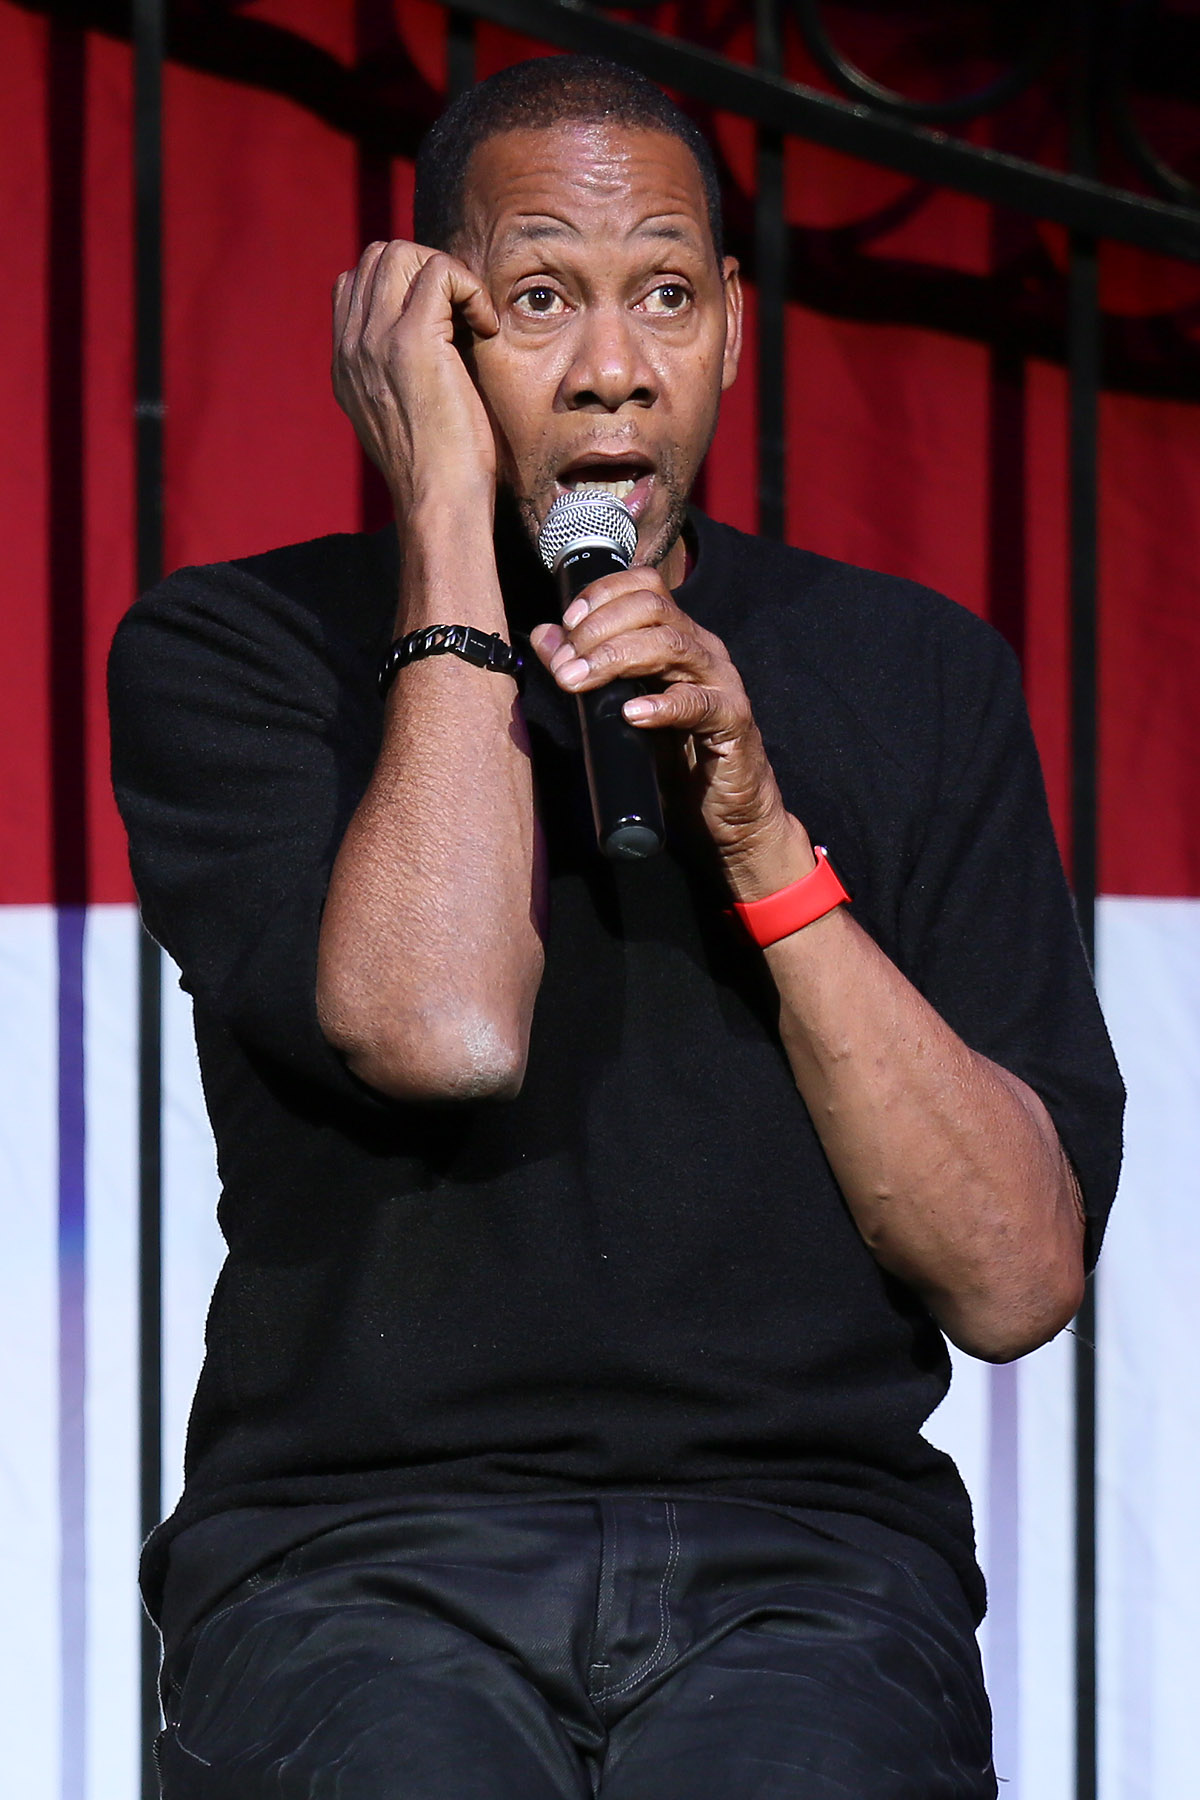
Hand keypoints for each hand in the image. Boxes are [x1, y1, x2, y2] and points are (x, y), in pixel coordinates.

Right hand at [332, 240, 499, 515]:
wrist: (438, 499)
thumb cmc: (436, 468)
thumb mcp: (401, 415)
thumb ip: (396, 374)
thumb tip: (434, 338)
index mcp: (346, 362)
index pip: (355, 282)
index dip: (404, 283)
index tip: (442, 318)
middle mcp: (352, 346)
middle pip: (378, 256)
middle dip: (428, 268)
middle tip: (461, 311)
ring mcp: (376, 339)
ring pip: (402, 254)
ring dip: (448, 274)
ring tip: (472, 317)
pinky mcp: (412, 341)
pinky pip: (439, 273)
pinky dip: (470, 289)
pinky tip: (485, 327)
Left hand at [530, 568, 814, 896]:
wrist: (724, 810)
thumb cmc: (674, 756)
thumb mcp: (620, 707)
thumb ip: (587, 668)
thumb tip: (546, 636)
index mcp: (677, 636)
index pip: (644, 586)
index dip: (602, 594)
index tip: (566, 625)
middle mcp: (701, 649)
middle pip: (653, 608)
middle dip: (599, 629)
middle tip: (566, 666)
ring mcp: (721, 681)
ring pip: (671, 644)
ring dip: (617, 658)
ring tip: (580, 682)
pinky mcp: (733, 720)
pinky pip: (699, 703)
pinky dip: (662, 705)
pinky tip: (632, 713)